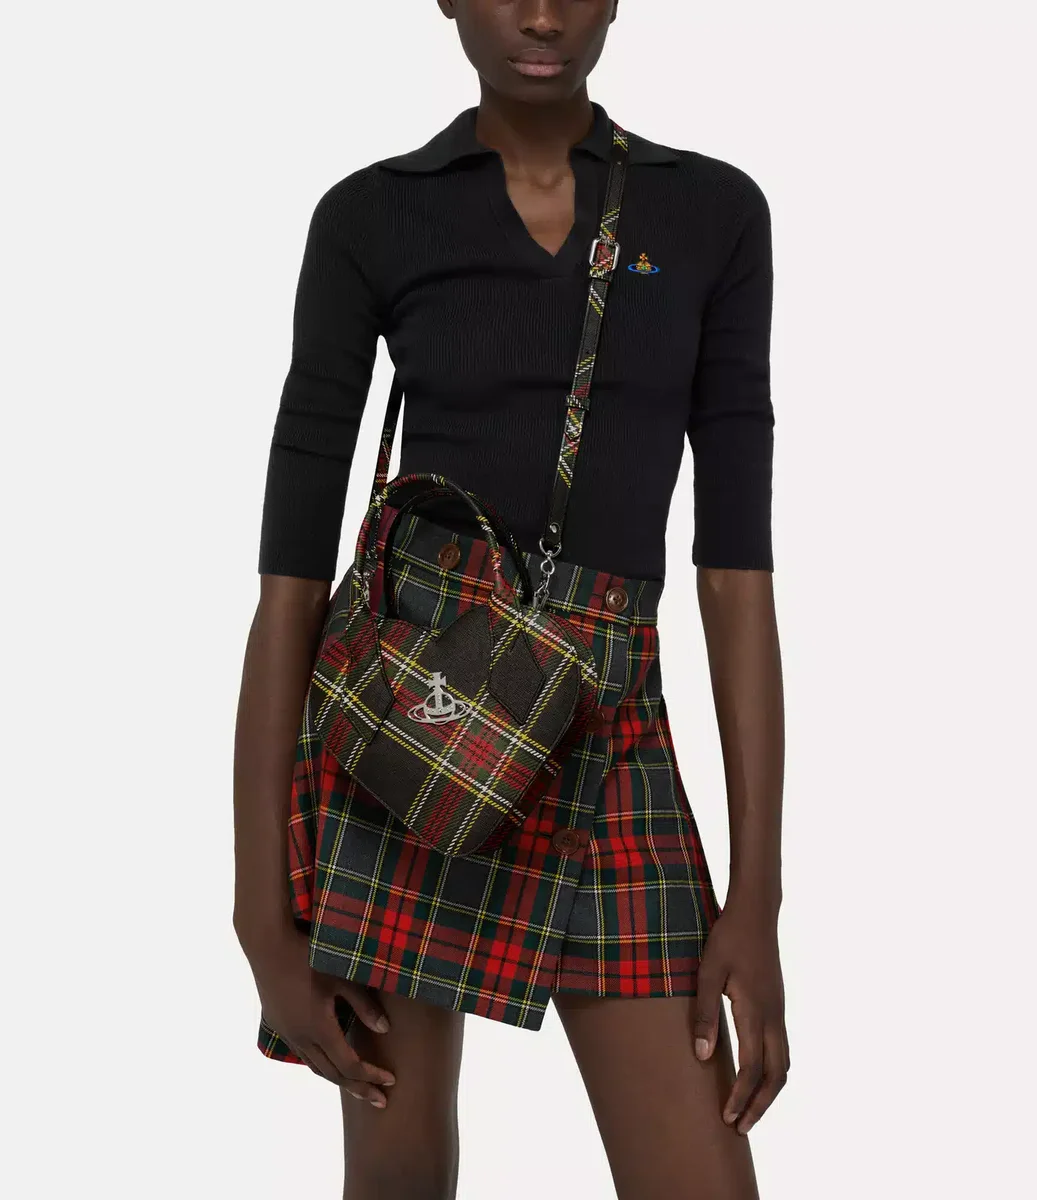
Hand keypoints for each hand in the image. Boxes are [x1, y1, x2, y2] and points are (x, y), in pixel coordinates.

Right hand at [245, 923, 396, 1105]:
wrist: (268, 945)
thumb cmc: (309, 957)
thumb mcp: (342, 979)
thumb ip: (364, 1006)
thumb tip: (385, 1030)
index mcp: (319, 1029)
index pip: (350, 1065)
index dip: (371, 1076)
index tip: (390, 1082)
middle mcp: (302, 1038)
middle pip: (333, 1074)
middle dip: (359, 1088)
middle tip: (380, 1101)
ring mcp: (288, 1033)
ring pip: (316, 1067)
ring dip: (339, 1079)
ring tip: (358, 1087)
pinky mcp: (279, 1024)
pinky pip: (304, 1054)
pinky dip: (322, 1065)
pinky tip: (330, 1061)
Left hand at [693, 901, 788, 1133]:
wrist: (756, 913)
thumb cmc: (728, 939)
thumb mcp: (708, 973)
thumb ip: (704, 1014)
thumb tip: (701, 1056)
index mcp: (756, 1012)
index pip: (753, 1068)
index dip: (740, 1097)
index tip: (726, 1118)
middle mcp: (774, 1017)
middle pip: (776, 1076)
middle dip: (760, 1106)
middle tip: (740, 1128)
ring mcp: (779, 1012)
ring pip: (784, 1065)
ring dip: (769, 1092)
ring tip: (749, 1110)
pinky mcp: (777, 1006)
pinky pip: (781, 1050)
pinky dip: (772, 1072)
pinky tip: (756, 1076)